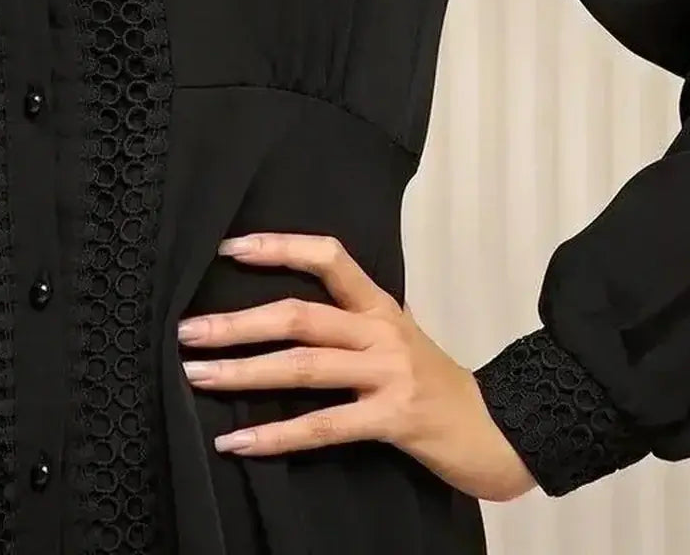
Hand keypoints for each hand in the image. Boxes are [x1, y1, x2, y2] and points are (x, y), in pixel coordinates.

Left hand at [177, 230, 538, 503]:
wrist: (502, 430)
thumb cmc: (438, 385)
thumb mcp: (397, 338)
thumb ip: (351, 323)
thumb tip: (282, 316)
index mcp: (380, 305)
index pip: (328, 257)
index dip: (279, 247)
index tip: (229, 247)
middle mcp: (381, 331)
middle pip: (300, 315)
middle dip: (238, 321)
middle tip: (187, 330)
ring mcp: (388, 373)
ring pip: (304, 366)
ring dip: (244, 371)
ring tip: (198, 374)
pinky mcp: (393, 418)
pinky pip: (324, 426)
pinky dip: (276, 435)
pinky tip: (239, 441)